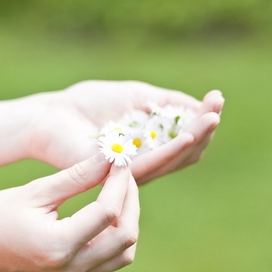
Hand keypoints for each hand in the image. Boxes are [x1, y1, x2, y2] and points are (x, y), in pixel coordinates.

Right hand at [0, 155, 138, 271]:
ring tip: (117, 190)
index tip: (120, 159)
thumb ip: (77, 176)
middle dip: (130, 200)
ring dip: (128, 219)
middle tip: (122, 173)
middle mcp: (71, 268)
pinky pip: (111, 258)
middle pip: (125, 236)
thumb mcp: (35, 190)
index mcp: (57, 246)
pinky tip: (108, 209)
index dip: (120, 182)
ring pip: (124, 252)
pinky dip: (118, 233)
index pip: (107, 213)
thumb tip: (109, 158)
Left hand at [28, 80, 223, 183]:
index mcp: (151, 145)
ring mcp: (134, 171)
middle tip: (217, 107)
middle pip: (186, 154)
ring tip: (212, 118)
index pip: (185, 139)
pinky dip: (172, 149)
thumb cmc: (90, 105)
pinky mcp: (119, 175)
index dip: (203, 120)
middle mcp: (146, 163)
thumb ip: (166, 102)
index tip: (216, 98)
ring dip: (196, 138)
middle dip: (205, 129)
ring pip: (174, 160)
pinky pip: (151, 164)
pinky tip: (190, 135)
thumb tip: (199, 105)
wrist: (53, 114)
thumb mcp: (136, 96)